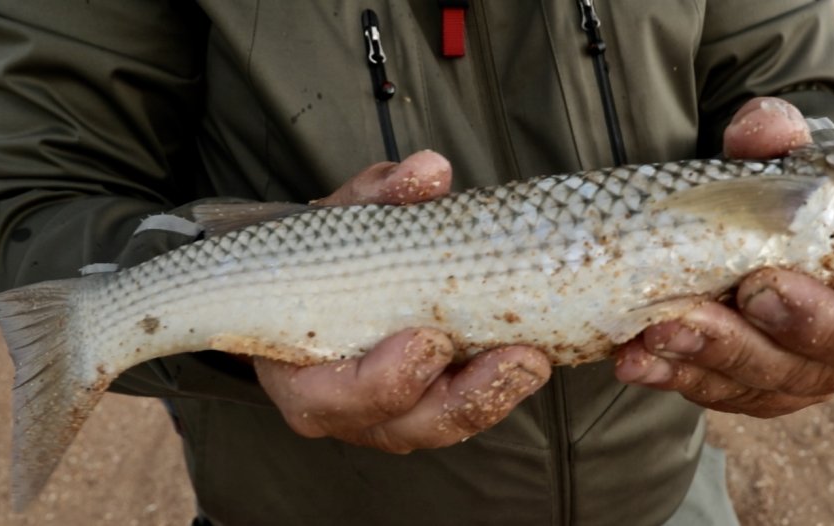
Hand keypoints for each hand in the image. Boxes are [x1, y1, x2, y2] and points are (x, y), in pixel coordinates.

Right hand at [255, 152, 550, 452]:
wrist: (328, 277)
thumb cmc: (326, 254)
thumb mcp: (343, 217)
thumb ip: (380, 196)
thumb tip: (429, 172)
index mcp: (298, 373)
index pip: (330, 397)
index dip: (384, 378)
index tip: (431, 341)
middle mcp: (343, 409)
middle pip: (402, 425)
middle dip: (462, 397)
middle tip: (514, 358)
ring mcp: (390, 419)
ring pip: (443, 426)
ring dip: (494, 396)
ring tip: (534, 361)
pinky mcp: (431, 411)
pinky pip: (468, 413)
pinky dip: (501, 390)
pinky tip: (534, 359)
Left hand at [614, 97, 833, 417]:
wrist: (757, 220)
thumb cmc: (793, 192)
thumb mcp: (790, 158)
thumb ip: (779, 139)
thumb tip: (762, 126)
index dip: (819, 320)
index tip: (761, 287)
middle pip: (796, 369)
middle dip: (735, 344)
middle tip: (684, 316)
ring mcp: (790, 378)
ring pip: (746, 386)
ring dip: (692, 362)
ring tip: (647, 335)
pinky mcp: (741, 387)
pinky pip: (706, 390)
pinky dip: (667, 375)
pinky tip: (630, 359)